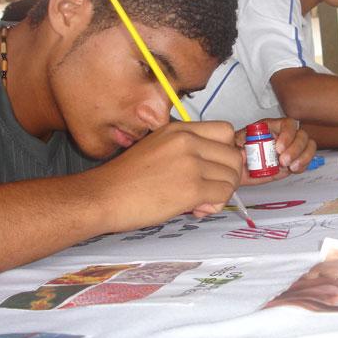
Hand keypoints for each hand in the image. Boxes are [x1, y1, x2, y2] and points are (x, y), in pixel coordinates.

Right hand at [95, 121, 241, 229]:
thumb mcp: (157, 147)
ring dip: (222, 193)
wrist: (103, 196)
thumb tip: (216, 166)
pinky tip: (196, 209)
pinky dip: (215, 206)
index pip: (226, 131)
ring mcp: (191, 163)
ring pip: (232, 177)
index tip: (216, 167)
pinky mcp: (191, 188)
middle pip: (234, 155)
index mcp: (179, 129)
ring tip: (200, 201)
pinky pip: (223, 195)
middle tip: (210, 189)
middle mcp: (188, 141)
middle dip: (228, 175)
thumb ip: (186, 150)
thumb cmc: (125, 178)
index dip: (226, 152)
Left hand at [235, 117, 316, 185]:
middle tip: (283, 160)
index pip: (288, 124)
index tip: (279, 147)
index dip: (287, 134)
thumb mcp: (235, 142)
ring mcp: (291, 149)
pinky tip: (293, 169)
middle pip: (302, 135)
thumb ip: (239, 139)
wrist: (237, 167)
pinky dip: (302, 165)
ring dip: (302, 157)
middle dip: (295, 149)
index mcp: (271, 127)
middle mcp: (284, 136)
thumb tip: (242, 140)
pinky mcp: (293, 161)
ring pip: (308, 146)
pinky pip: (305, 160)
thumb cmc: (237, 150)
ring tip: (290, 166)